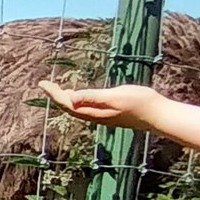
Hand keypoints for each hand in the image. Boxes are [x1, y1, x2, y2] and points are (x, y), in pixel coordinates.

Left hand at [37, 81, 168, 130]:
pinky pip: (86, 108)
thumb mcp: (114, 96)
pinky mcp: (109, 113)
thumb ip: (92, 97)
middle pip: (68, 107)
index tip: (42, 83)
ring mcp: (102, 116)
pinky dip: (77, 100)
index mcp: (93, 112)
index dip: (53, 93)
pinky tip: (78, 94)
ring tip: (56, 89)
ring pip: (76, 108)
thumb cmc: (138, 103)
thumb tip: (70, 98)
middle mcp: (94, 116)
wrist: (157, 114)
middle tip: (44, 84)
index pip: (66, 103)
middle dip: (55, 96)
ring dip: (65, 99)